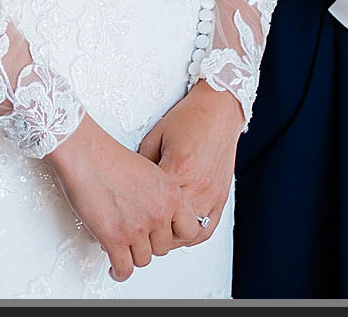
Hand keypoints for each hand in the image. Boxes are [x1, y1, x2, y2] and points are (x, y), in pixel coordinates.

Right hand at [46, 116, 198, 281]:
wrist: (85, 153)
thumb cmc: (109, 156)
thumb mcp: (150, 170)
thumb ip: (159, 194)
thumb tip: (156, 211)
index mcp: (171, 194)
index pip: (190, 229)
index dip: (177, 236)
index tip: (167, 237)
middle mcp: (158, 213)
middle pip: (163, 247)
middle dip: (149, 244)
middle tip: (138, 239)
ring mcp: (137, 228)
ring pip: (143, 259)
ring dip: (132, 256)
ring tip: (124, 251)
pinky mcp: (115, 238)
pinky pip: (124, 268)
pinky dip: (119, 272)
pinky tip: (115, 269)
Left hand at [136, 82, 242, 244]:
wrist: (218, 110)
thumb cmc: (188, 118)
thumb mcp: (155, 137)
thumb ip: (143, 164)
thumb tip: (128, 187)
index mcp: (178, 168)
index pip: (152, 206)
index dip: (136, 215)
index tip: (126, 217)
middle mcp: (197, 185)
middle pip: (170, 224)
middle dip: (152, 231)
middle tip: (138, 230)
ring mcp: (212, 194)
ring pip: (189, 233)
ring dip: (171, 237)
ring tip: (156, 233)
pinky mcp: (221, 197)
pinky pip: (208, 228)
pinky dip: (192, 235)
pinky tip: (179, 233)